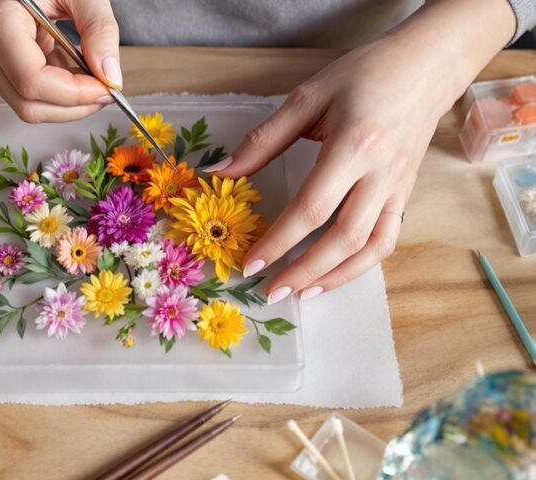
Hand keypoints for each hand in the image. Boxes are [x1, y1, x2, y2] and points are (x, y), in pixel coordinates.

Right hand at [0, 0, 120, 122]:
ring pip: (26, 105)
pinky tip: (73, 70)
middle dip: (73, 106)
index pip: (32, 82)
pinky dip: (57, 92)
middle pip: (28, 104)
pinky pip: (25, 93)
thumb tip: (110, 76)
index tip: (106, 88)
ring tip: (92, 78)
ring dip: (66, 102)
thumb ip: (99, 29)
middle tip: (105, 90)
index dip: (74, 94)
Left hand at [206, 0, 514, 302]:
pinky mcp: (406, 194)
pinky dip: (360, 265)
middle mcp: (381, 173)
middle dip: (304, 271)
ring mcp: (399, 188)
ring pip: (370, 247)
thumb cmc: (364, 75)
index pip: (311, 208)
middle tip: (270, 292)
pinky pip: (387, 240)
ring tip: (300, 293)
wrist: (426, 65)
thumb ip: (262, 140)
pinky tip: (333, 275)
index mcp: (354, 145)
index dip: (279, 241)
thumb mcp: (307, 96)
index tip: (250, 264)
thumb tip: (219, 172)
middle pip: (342, 238)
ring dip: (334, 277)